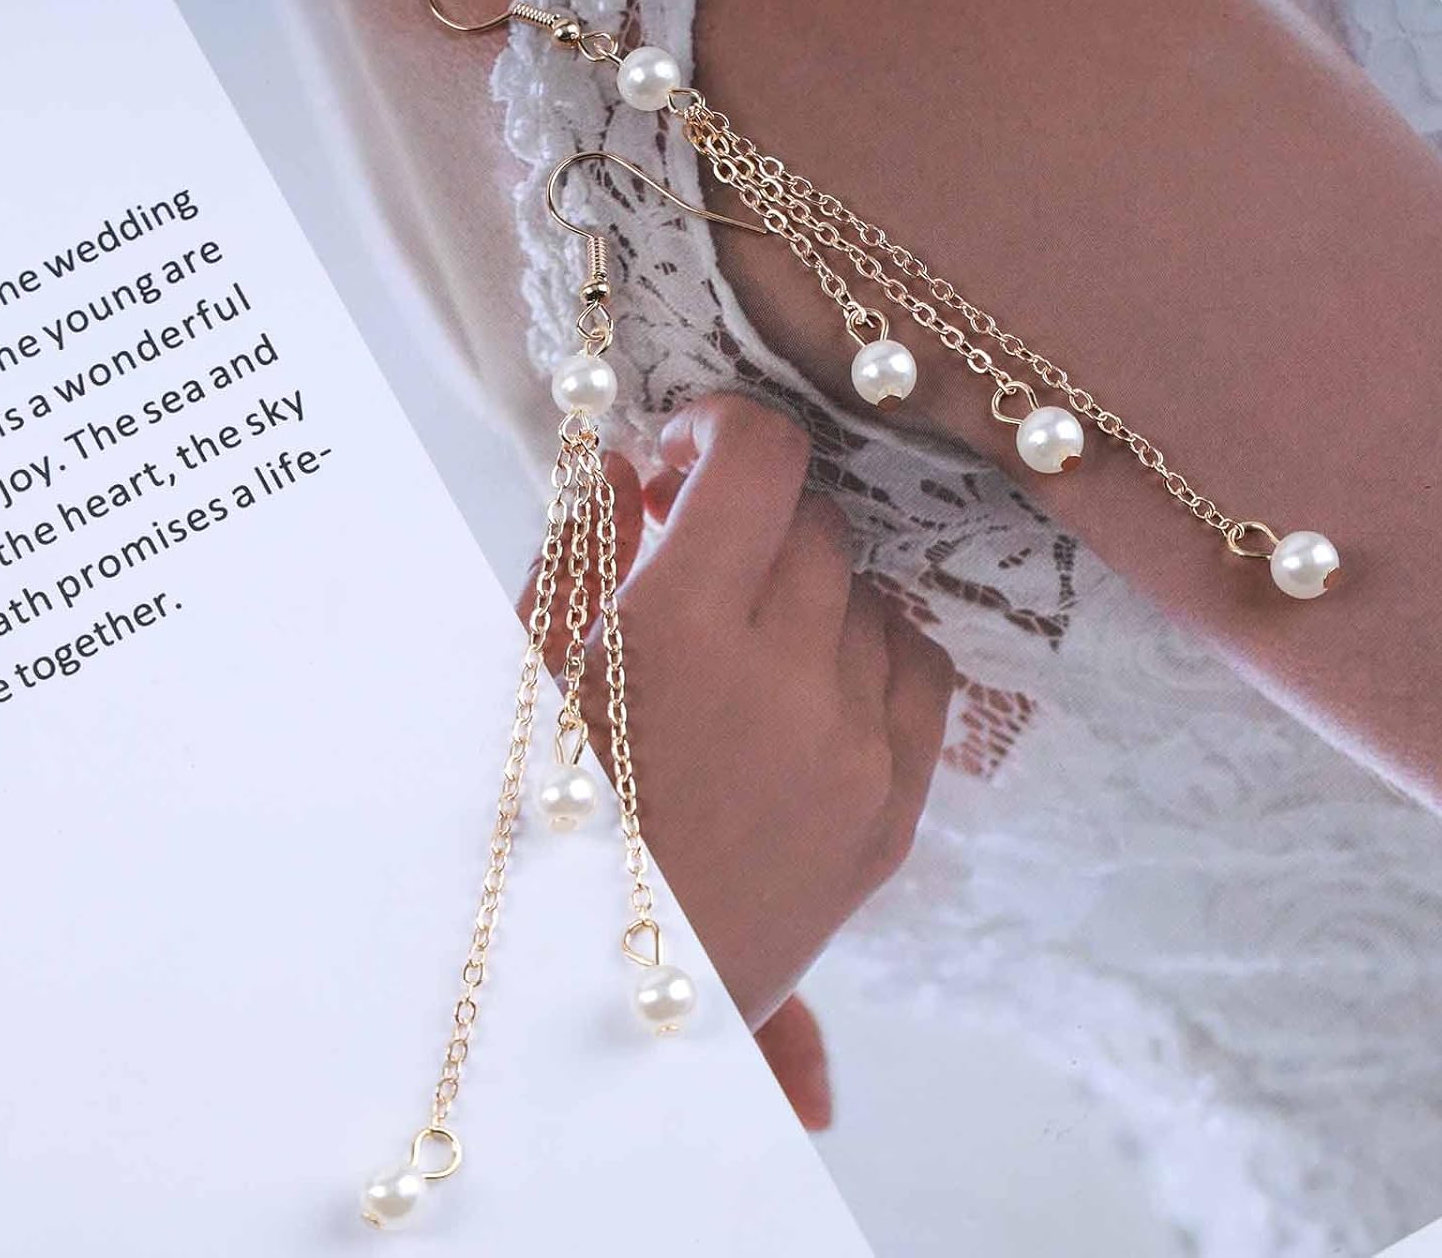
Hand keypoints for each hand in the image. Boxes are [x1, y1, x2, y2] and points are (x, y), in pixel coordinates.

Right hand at [523, 394, 954, 1027]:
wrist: (589, 1012)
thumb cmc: (533, 838)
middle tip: (698, 559)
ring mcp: (856, 750)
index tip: (682, 461)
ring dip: (811, 591)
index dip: (723, 429)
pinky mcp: (894, 814)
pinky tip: (815, 680)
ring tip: (746, 643)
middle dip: (756, 520)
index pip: (761, 460)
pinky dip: (873, 653)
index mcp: (682, 631)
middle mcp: (788, 679)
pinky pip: (921, 674)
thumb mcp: (520, 685)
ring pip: (872, 596)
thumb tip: (622, 459)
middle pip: (820, 525)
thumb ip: (574, 551)